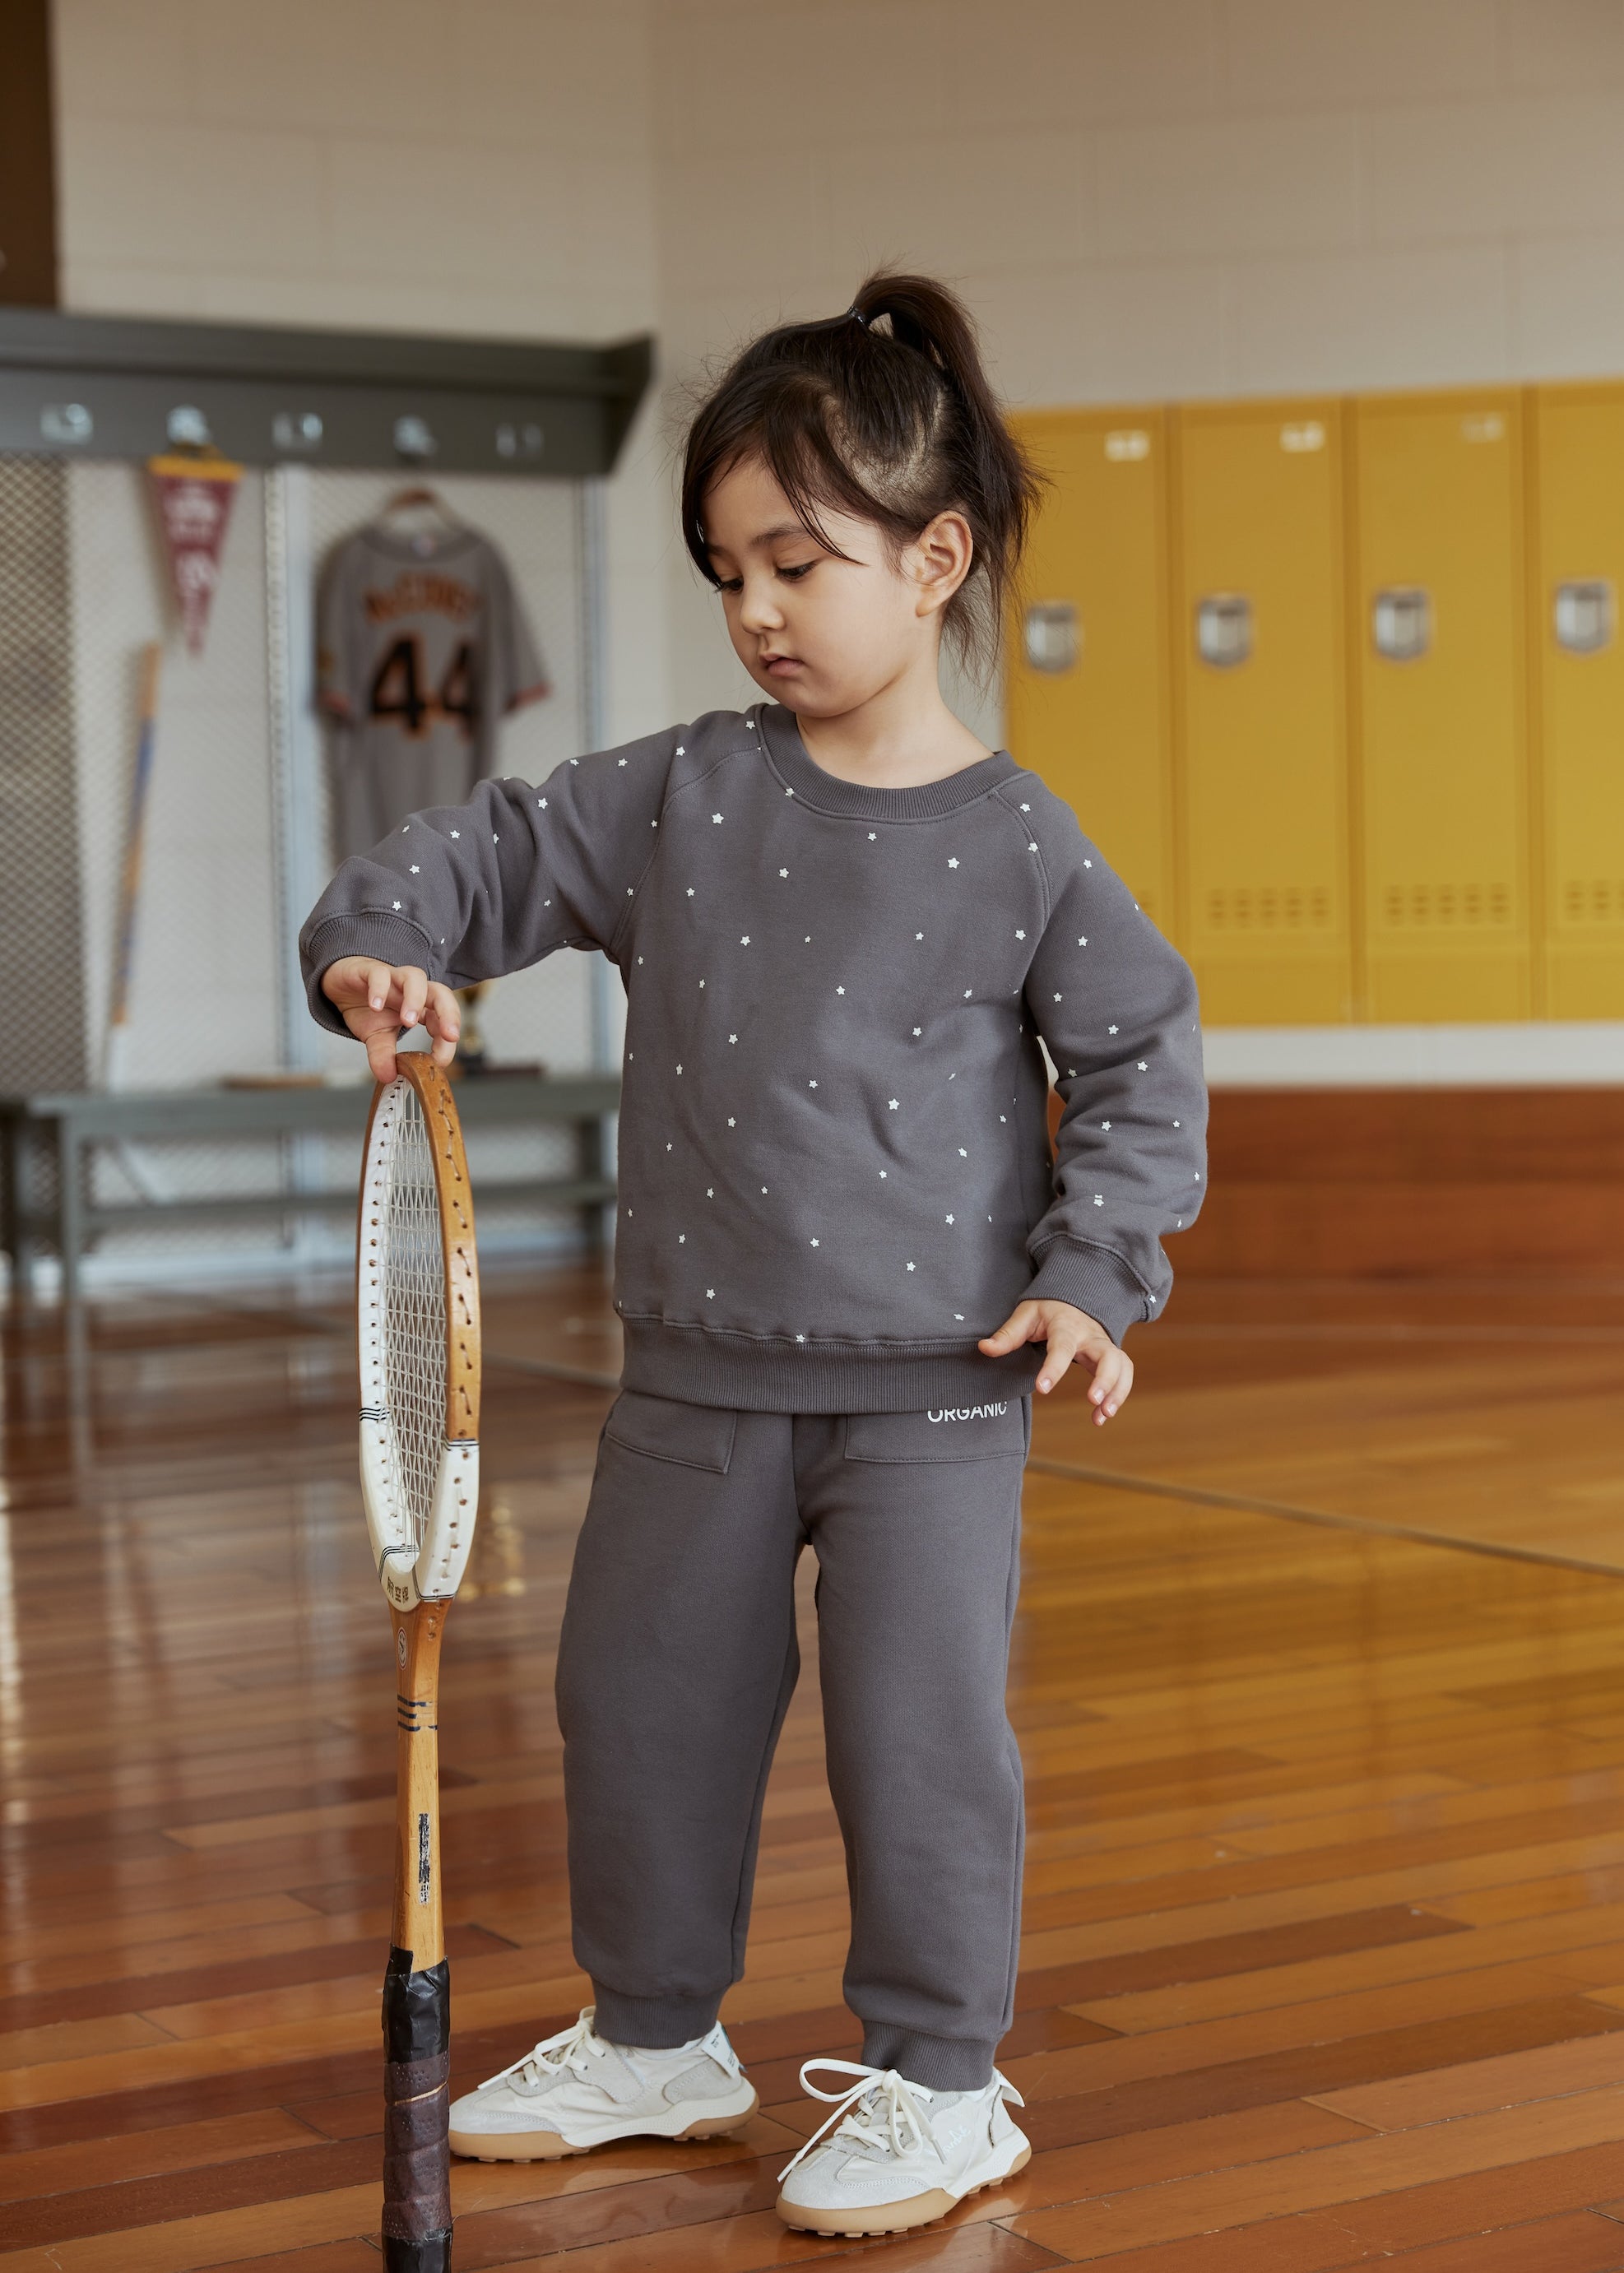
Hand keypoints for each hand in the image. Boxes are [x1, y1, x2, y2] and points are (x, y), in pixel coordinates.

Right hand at [320, 956, 460, 1083]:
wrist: (341, 984)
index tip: (440, 1061)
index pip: (443, 1019)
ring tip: (408, 1022)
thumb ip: (383, 1055)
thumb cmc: (366, 1007)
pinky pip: (379, 973)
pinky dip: (379, 989)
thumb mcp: (375, 1037)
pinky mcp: (370, 969)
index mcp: (421, 1007)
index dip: (446, 1040)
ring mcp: (393, 977)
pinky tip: (375, 1005)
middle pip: (441, 992)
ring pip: (415, 977)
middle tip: (449, 1035)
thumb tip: (387, 1077)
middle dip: (449, 1013)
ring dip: (415, 1000)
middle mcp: (412, 990)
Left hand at [978, 1300, 1133, 1424]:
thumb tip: (984, 1348)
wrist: (1073, 1299)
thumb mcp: (1025, 1315)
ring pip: (1122, 1366)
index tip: (1042, 1388)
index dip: (1054, 1367)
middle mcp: (1091, 1337)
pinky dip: (1118, 1395)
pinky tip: (1101, 1416)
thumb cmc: (1047, 1309)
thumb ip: (1007, 1335)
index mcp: (1066, 1326)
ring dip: (1117, 1392)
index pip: (1062, 1347)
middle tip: (1093, 1400)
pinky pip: (1123, 1375)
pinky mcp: (1111, 1357)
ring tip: (1102, 1416)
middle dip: (1105, 1379)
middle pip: (1108, 1355)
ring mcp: (1104, 1346)